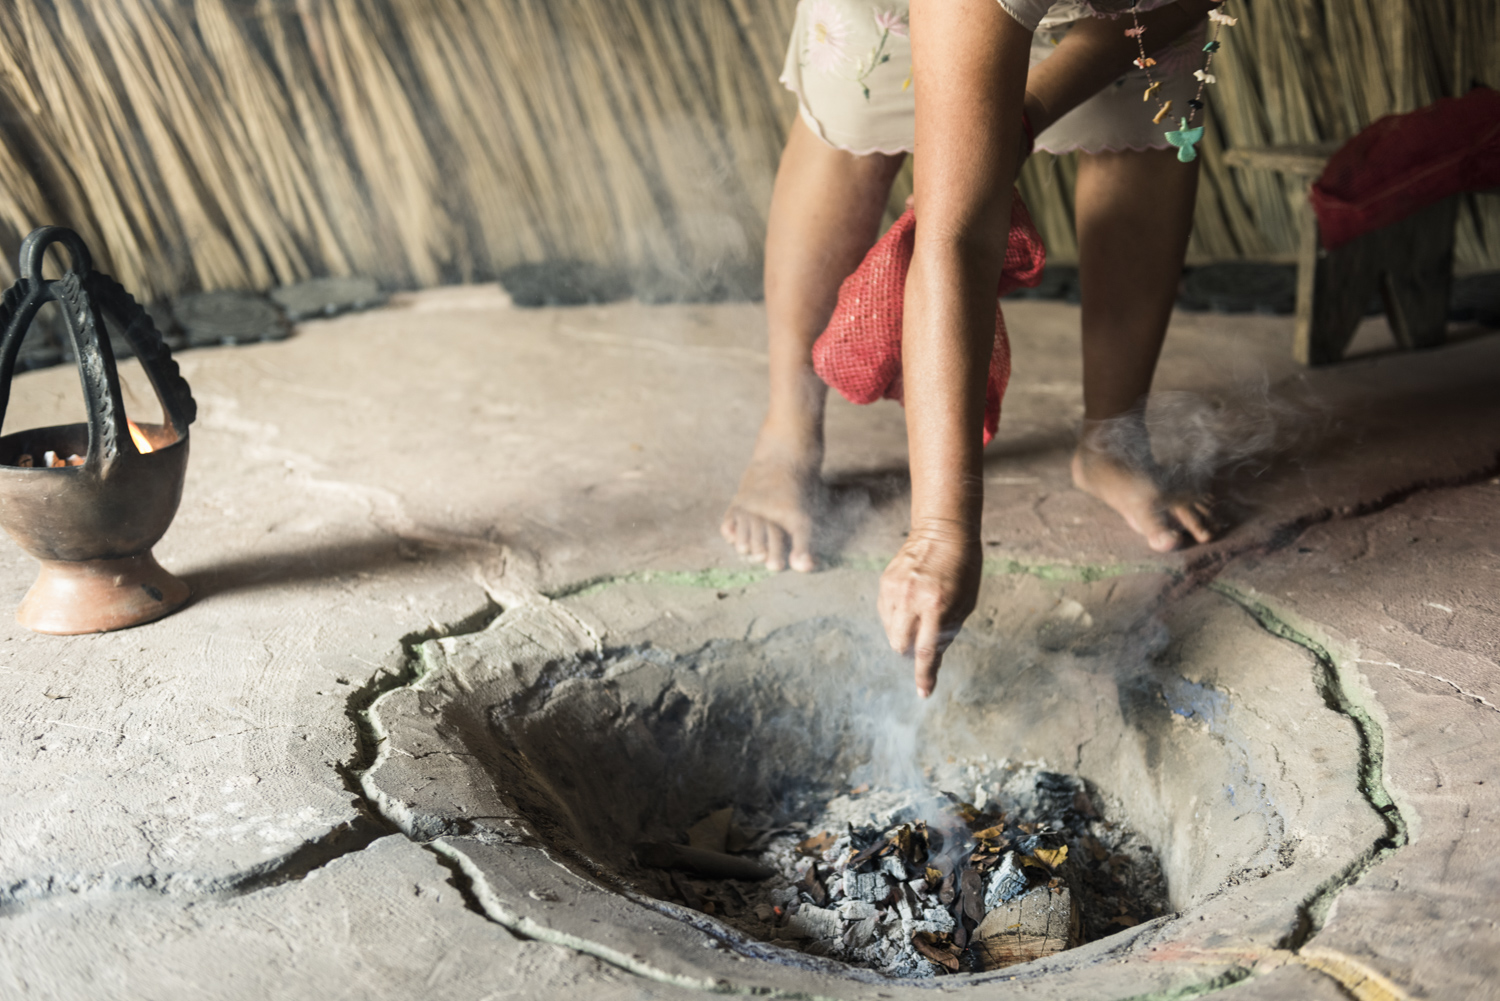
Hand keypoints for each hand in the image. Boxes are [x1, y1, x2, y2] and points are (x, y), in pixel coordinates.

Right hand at [878, 518, 982, 697]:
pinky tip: (910, 604)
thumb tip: (932, 658)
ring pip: (891, 632)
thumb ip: (948, 630)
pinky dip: (896, 618)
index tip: (923, 693)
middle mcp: (912, 599)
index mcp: (938, 605)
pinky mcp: (884, 583)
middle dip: (910, 653)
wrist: (942, 531)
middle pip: (900, 646)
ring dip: (903, 635)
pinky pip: (885, 613)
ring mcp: (895, 590)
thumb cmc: (962, 568)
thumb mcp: (966, 602)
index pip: (926, 651)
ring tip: (919, 616)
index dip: (924, 675)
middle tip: (923, 642)